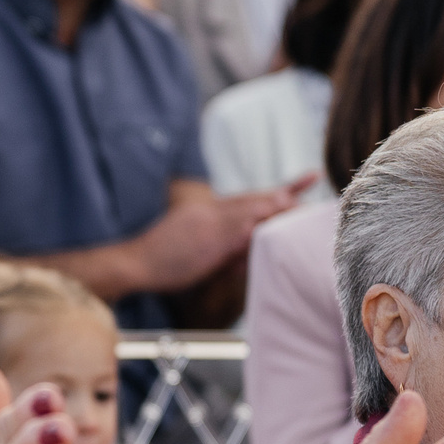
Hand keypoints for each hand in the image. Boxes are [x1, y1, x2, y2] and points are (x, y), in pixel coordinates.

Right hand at [127, 182, 299, 293]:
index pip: (244, 198)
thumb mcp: (188, 246)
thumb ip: (218, 247)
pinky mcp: (208, 238)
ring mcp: (209, 223)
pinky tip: (276, 218)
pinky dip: (259, 222)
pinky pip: (240, 229)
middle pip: (252, 200)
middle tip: (309, 181)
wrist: (134, 262)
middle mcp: (209, 211)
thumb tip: (244, 254)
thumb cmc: (159, 261)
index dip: (270, 191)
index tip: (296, 180)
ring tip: (300, 200)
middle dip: (282, 193)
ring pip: (250, 210)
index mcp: (204, 212)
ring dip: (276, 205)